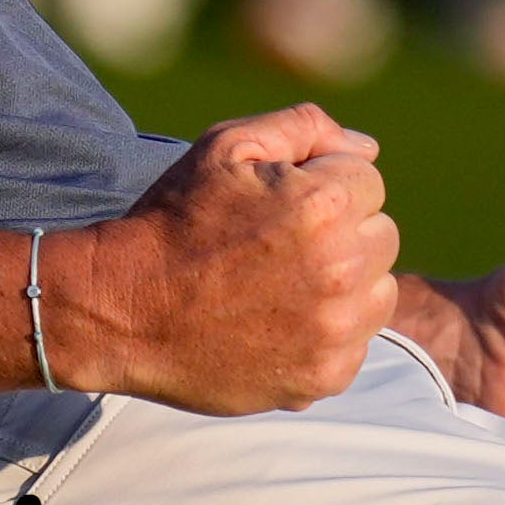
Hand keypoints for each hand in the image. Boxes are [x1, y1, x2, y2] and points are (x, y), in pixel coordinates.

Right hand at [49, 105, 396, 415]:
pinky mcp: (325, 376)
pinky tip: (280, 323)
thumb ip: (306, 128)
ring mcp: (335, 329)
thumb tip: (369, 147)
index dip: (322, 185)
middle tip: (279, 245)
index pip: (368, 180)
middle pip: (381, 235)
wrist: (123, 310)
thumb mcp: (226, 147)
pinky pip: (358, 343)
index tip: (279, 206)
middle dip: (342, 232)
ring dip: (346, 285)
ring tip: (283, 285)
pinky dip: (330, 334)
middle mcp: (340, 268)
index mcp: (323, 204)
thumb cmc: (175, 219)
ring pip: (380, 292)